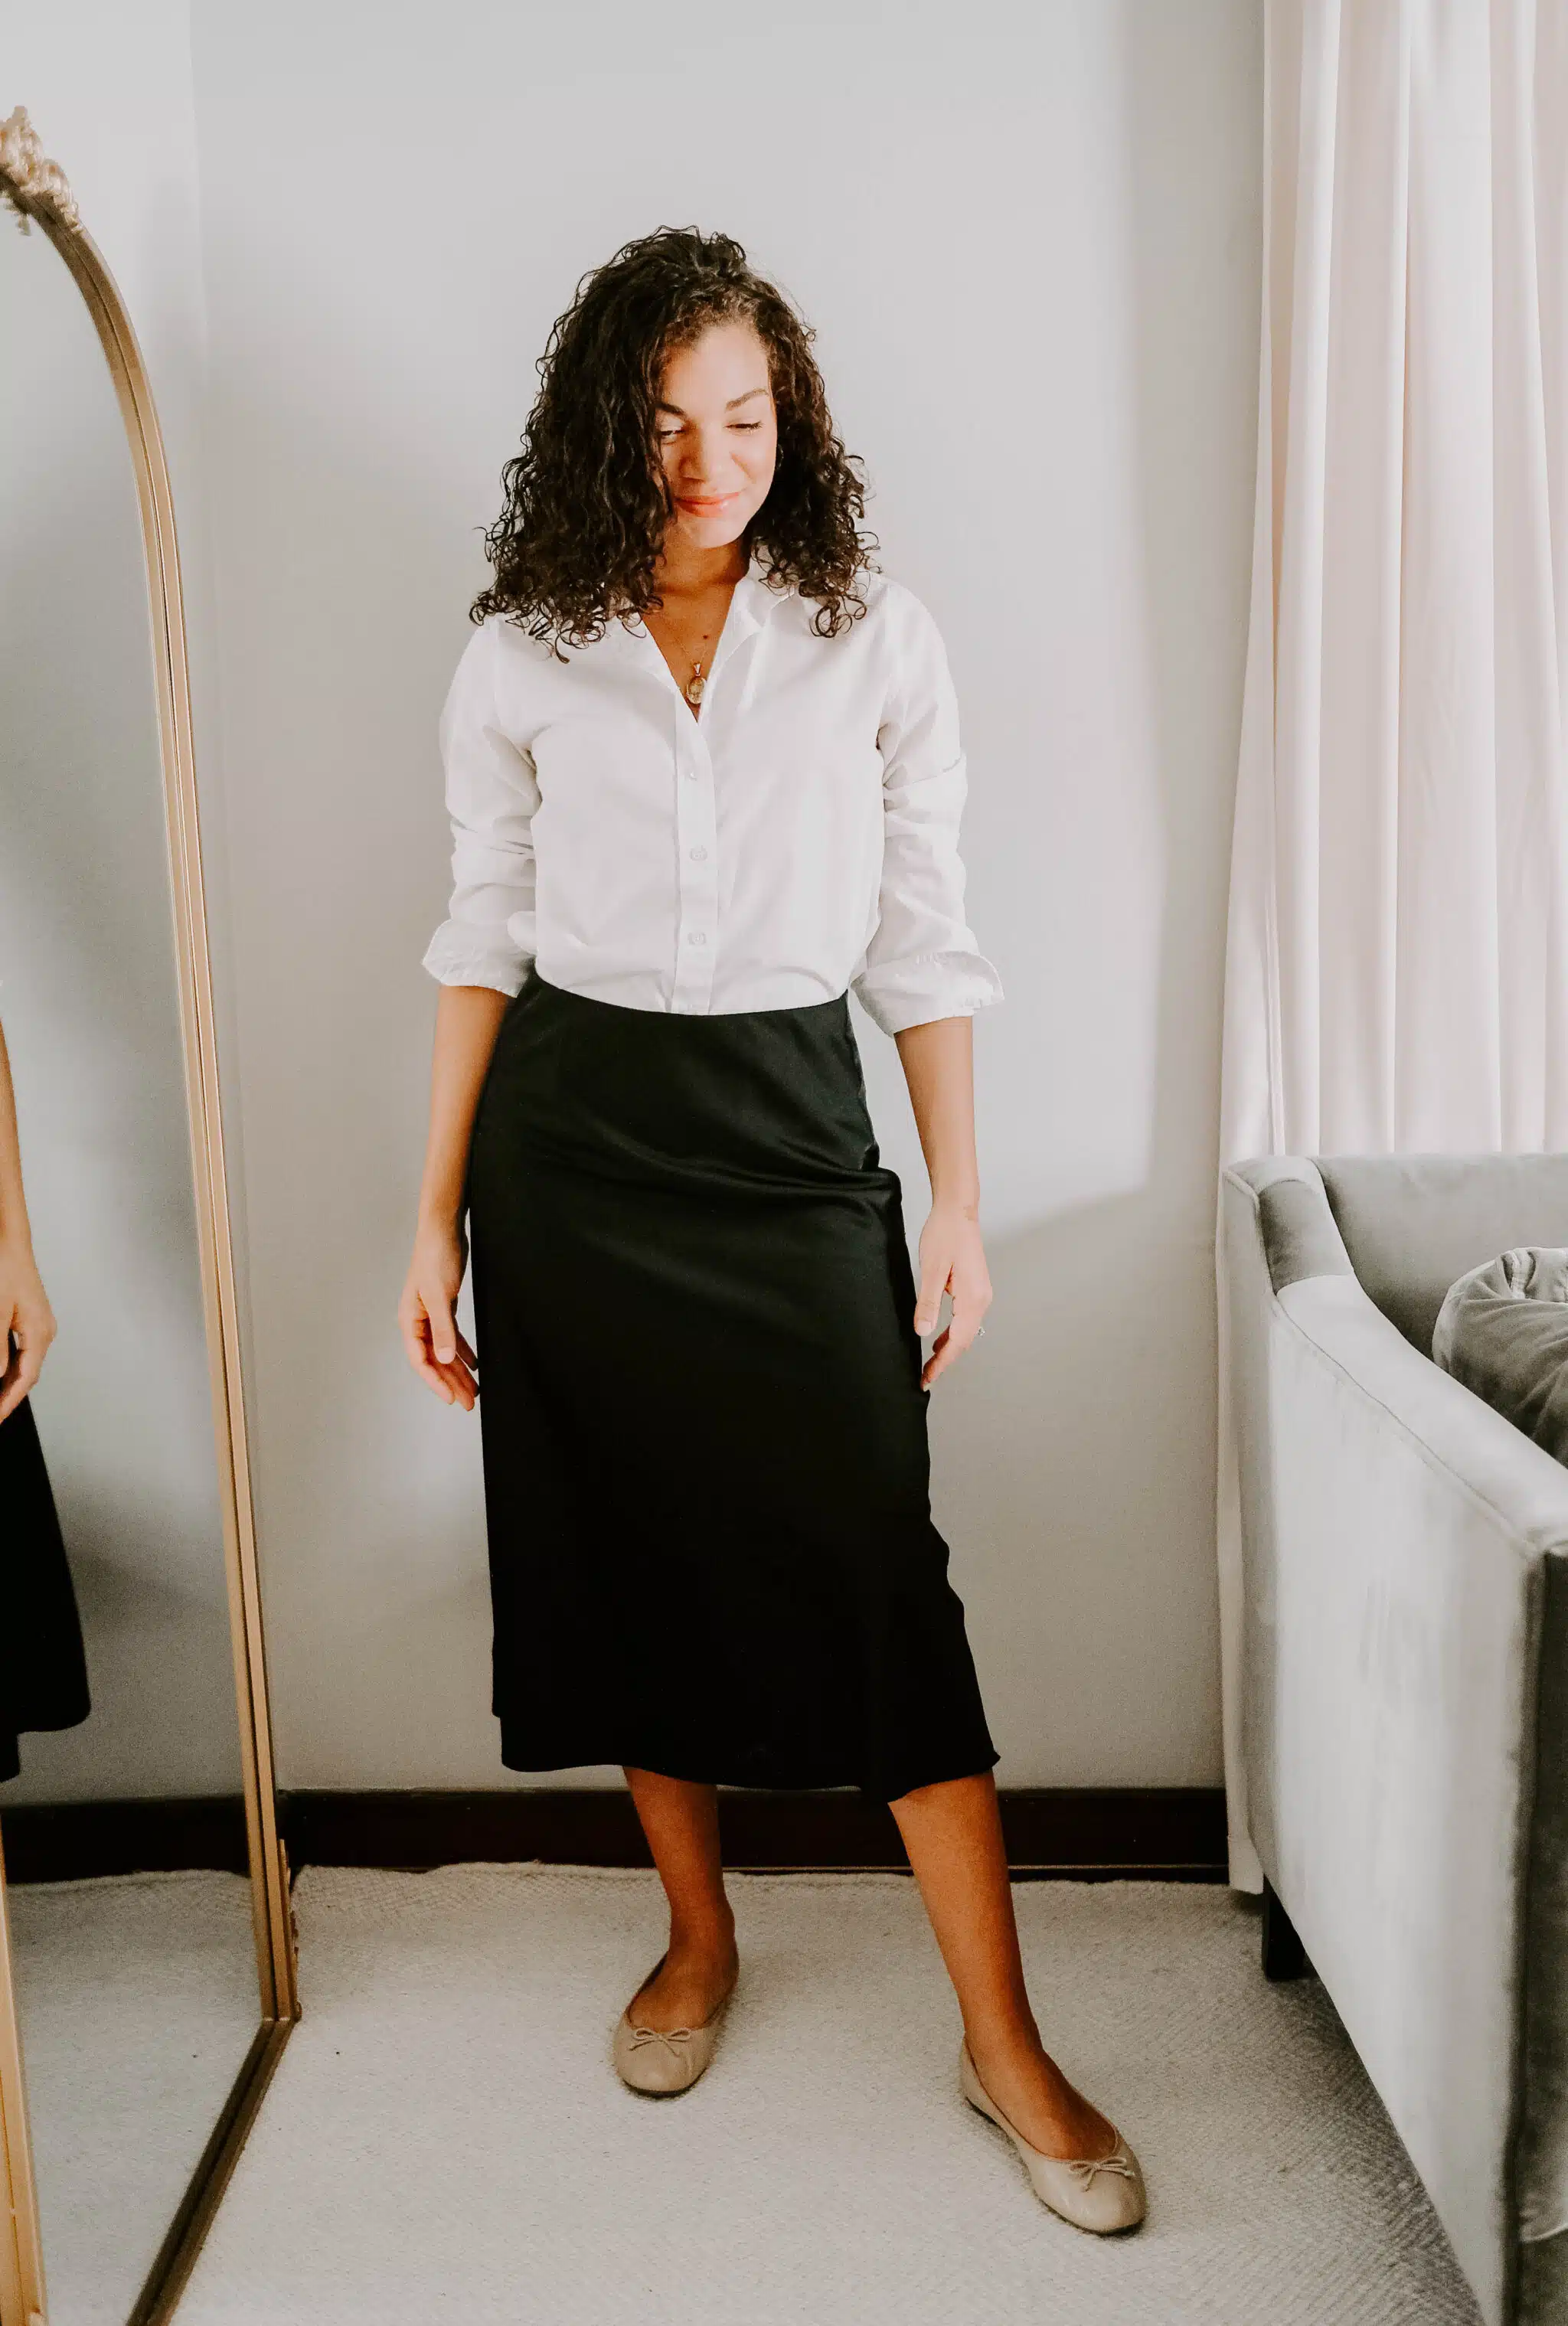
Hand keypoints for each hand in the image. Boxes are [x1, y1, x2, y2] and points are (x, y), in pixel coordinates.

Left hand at [0, 1237, 57, 1426]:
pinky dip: (12, 1366)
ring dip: (10, 1383)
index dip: (9, 1401)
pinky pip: (24, 1351)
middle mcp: (45, 1331)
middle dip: (9, 1396)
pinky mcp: (33, 1319)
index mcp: (39, 1332)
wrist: (11, 1244)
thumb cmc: (5, 1269)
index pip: (25, 1378)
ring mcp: (40, 1325)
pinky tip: (2, 1373)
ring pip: (26, 1364)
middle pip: (27, 1375)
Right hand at [400, 1217, 478, 1410]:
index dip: (436, 1382)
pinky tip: (474, 1364)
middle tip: (468, 1402)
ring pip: (444, 1351)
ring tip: (474, 1390)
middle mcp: (417, 1321)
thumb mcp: (441, 1296)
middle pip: (434, 1360)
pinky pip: (452, 1337)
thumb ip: (444, 1329)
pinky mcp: (443, 1308)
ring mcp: (430, 1315)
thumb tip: (446, 1359)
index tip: (451, 1398)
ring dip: (458, 1371)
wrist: (443, 1230)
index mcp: (410, 1320)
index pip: (421, 1360)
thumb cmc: (435, 1257)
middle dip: (451, 1382)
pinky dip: (463, 1351)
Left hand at [912, 1200, 991, 1389]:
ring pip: (965, 1331)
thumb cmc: (945, 1235)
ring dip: (949, 1348)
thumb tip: (924, 1332)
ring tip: (930, 1363)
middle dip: (945, 1361)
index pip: (957, 1341)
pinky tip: (940, 1338)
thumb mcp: (932, 1270)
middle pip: (964, 1341)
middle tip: (926, 1377)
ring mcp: (980, 1294)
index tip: (927, 1378)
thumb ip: (928, 1303)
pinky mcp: (974, 1288)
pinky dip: (953, 1333)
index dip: (942, 1363)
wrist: (957, 1211)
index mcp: (973, 1298)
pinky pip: (965, 1319)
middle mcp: (982, 1299)